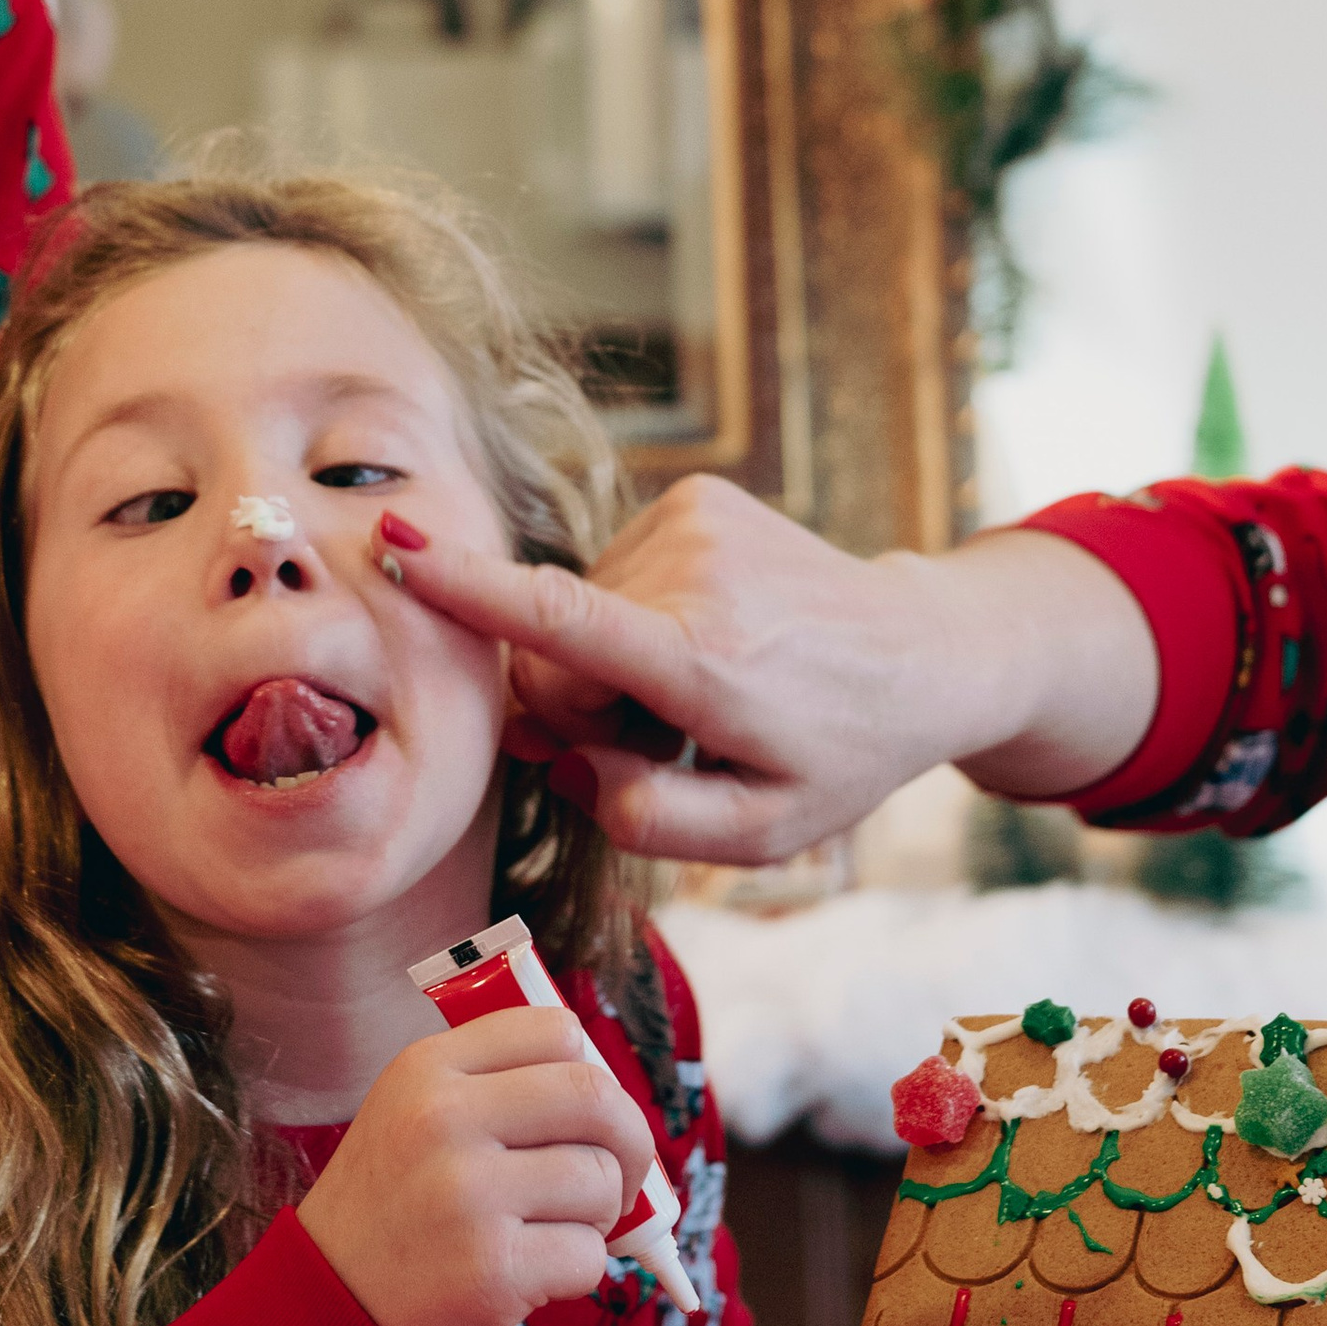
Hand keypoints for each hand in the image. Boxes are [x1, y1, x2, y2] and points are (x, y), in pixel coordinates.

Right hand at [296, 1007, 654, 1325]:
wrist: (327, 1307)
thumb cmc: (392, 1208)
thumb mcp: (410, 1114)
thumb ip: (494, 1086)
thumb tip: (608, 1092)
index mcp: (427, 1069)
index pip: (556, 1031)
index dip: (593, 1074)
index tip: (590, 1116)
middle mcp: (443, 1119)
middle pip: (595, 1100)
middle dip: (630, 1143)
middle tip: (620, 1178)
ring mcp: (467, 1195)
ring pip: (600, 1182)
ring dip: (599, 1217)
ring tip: (550, 1231)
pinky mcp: (491, 1270)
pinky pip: (588, 1257)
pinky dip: (578, 1272)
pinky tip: (532, 1276)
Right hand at [373, 488, 1156, 860]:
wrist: (926, 650)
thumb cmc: (840, 752)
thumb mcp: (761, 832)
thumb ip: (646, 820)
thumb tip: (566, 759)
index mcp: (707, 663)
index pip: (567, 622)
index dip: (473, 593)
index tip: (400, 554)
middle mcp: (696, 575)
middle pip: (554, 653)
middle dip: (584, 707)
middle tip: (671, 737)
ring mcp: (696, 521)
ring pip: (579, 610)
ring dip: (617, 662)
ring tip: (704, 687)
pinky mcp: (698, 494)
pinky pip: (613, 571)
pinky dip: (640, 615)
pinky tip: (709, 640)